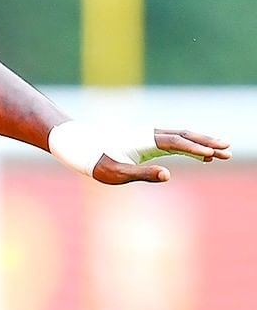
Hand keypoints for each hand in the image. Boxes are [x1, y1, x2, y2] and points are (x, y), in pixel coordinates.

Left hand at [93, 129, 231, 184]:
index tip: (213, 154)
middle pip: (186, 136)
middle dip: (207, 142)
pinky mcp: (148, 142)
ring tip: (222, 153)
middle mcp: (150, 134)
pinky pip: (175, 143)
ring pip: (183, 138)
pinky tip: (201, 157)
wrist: (80, 146)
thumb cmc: (96, 162)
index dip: (196, 148)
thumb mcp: (117, 173)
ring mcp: (150, 137)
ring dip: (203, 144)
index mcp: (145, 140)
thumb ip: (143, 174)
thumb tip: (168, 175)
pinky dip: (191, 148)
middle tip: (228, 150)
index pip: (177, 142)